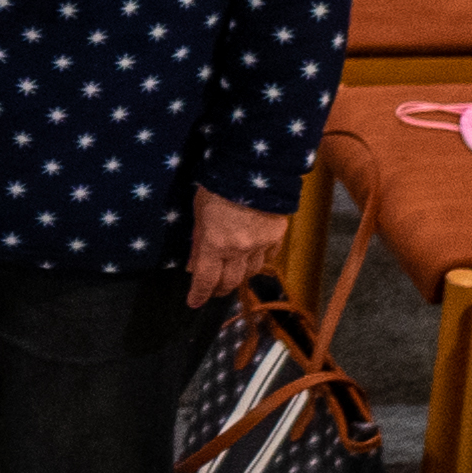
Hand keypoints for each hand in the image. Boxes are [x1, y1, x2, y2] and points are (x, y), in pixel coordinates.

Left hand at [185, 189, 291, 308]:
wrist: (254, 170)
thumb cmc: (217, 187)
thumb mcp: (198, 213)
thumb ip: (199, 242)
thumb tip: (195, 266)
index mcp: (216, 244)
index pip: (206, 279)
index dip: (200, 294)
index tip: (194, 303)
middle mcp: (240, 249)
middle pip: (231, 280)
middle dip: (220, 289)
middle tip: (213, 291)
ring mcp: (262, 243)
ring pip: (252, 271)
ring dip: (240, 275)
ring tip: (232, 275)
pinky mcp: (277, 234)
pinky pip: (270, 256)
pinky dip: (260, 260)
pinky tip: (254, 258)